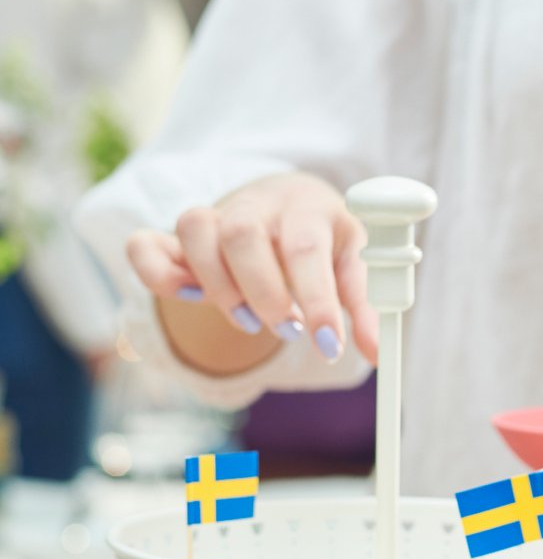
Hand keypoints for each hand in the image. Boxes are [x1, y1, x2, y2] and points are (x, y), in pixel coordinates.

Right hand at [125, 172, 375, 365]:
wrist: (293, 204)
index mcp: (309, 207)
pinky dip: (159, 275)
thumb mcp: (356, 266)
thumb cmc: (328, 242)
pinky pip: (145, 245)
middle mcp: (259, 203)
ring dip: (219, 285)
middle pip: (242, 233)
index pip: (305, 247)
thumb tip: (380, 354)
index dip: (315, 300)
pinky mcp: (180, 236)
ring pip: (195, 229)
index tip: (328, 345)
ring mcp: (215, 213)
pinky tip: (192, 297)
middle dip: (264, 294)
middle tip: (288, 330)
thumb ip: (366, 308)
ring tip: (250, 321)